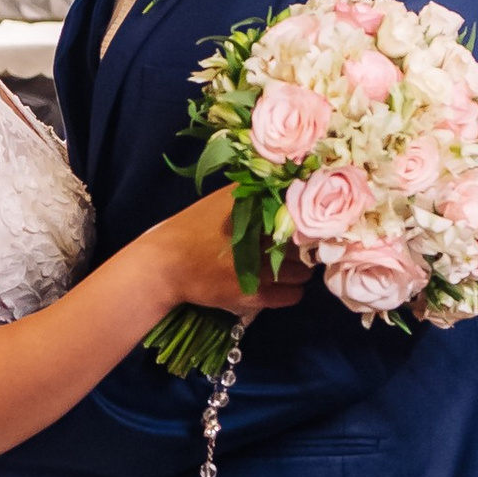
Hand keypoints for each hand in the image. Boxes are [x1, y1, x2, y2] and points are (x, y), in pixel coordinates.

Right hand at [151, 189, 312, 319]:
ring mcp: (259, 269)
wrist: (167, 264)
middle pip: (306, 244)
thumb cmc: (195, 228)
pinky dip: (292, 290)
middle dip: (306, 246)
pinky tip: (282, 285)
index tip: (309, 224)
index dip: (309, 221)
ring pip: (303, 272)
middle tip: (300, 247)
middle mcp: (261, 238)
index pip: (302, 214)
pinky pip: (292, 295)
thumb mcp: (224, 199)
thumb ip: (256, 189)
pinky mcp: (254, 296)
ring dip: (300, 269)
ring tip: (289, 266)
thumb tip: (290, 180)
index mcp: (255, 210)